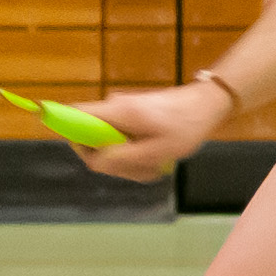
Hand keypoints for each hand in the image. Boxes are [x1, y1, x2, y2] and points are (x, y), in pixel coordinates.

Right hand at [72, 79, 234, 182]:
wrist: (207, 104)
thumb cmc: (185, 126)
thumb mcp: (156, 151)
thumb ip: (121, 158)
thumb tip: (93, 163)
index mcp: (117, 111)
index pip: (74, 114)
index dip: (68, 132)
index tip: (89, 155)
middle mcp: (114, 107)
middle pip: (90, 135)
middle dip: (107, 159)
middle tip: (136, 171)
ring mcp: (121, 110)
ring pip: (107, 140)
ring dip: (124, 159)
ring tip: (151, 168)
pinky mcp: (130, 115)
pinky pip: (120, 137)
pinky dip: (132, 152)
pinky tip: (153, 160)